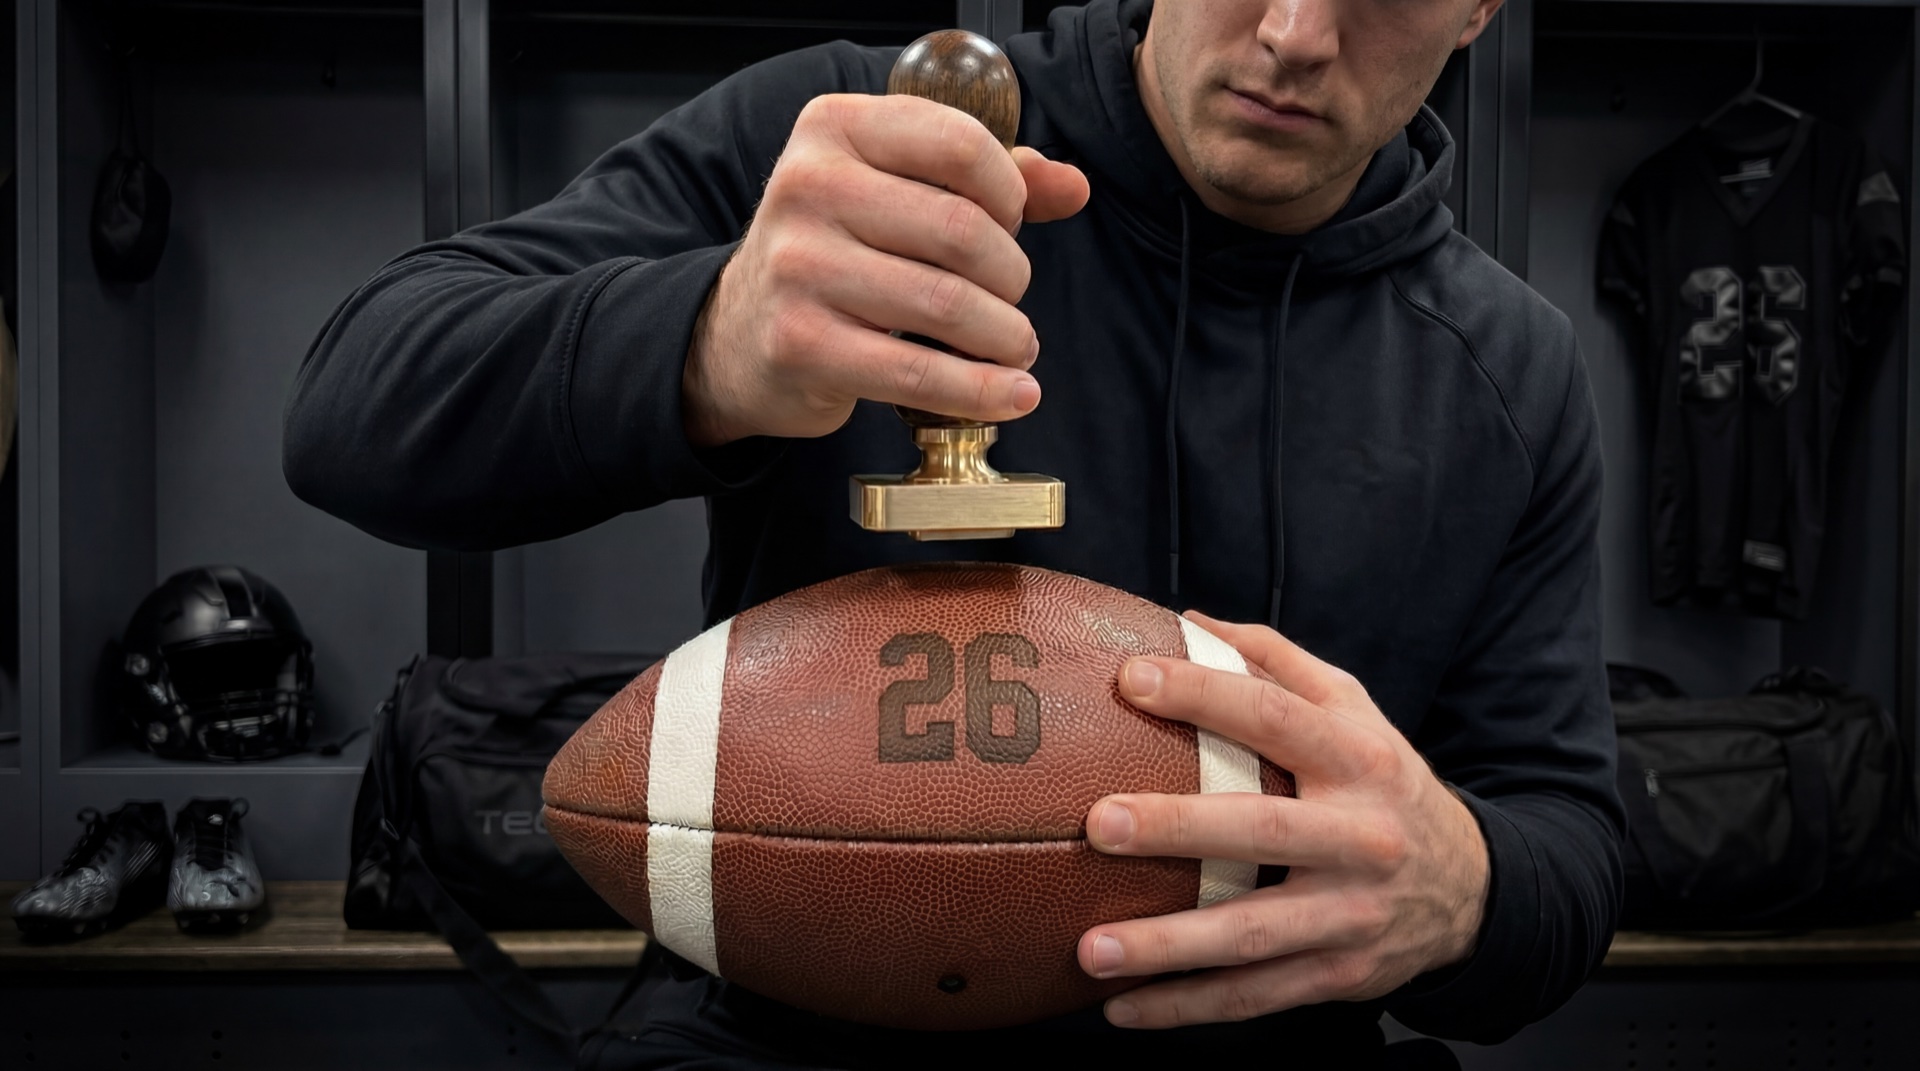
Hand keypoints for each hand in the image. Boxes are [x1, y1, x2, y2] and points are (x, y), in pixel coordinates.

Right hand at [684, 93, 1090, 446]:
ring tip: (1013, 346)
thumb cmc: (835, 252)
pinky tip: (1011, 395)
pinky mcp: (802, 343)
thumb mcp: (897, 190)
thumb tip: (1073, 187)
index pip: (959, 144)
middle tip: (1009, 297)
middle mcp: (809, 186)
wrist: (738, 333)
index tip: (1009, 225)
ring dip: (1005, 336)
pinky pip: (919, 373)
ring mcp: (799, 266)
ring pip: (948, 304)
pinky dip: (981, 390)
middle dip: (1010, 275)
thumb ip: (986, 179)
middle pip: (961, 230)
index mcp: (835, 128)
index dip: (1009, 194)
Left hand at [1076, 611, 1490, 1027]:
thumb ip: (1277, 663)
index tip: (1129, 678)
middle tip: (1099, 823)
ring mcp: (1351, 913)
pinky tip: (1124, 1008)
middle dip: (1178, 827)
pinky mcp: (1340, 974)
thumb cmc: (1385, 785)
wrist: (1473, 888)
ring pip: (1254, 933)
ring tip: (1091, 949)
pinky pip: (1256, 997)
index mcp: (1359, 759)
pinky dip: (1188, 1007)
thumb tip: (1188, 620)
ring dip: (1169, 945)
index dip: (1203, 693)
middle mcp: (1360, 836)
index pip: (1274, 716)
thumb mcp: (1355, 710)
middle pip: (1262, 829)